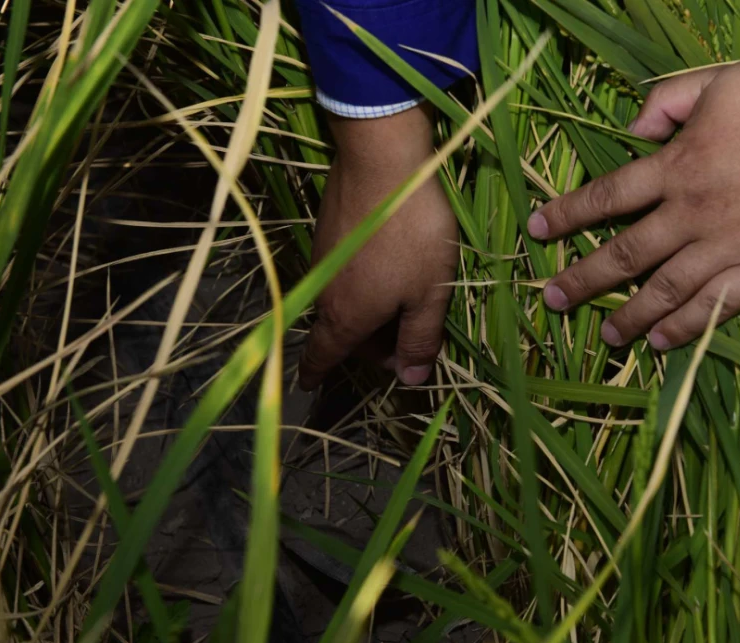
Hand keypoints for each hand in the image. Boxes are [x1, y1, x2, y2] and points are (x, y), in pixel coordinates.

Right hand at [298, 104, 456, 389]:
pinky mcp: (328, 230)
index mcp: (345, 317)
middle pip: (340, 332)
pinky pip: (344, 272)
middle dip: (369, 343)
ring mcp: (322, 257)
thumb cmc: (412, 233)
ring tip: (409, 299)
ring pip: (343, 300)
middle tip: (409, 338)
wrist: (383, 158)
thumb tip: (410, 380)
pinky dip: (363, 282)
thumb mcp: (429, 293)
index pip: (323, 356)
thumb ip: (420, 339)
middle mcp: (323, 292)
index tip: (310, 387)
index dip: (316, 375)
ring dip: (370, 310)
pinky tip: (394, 264)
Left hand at [528, 50, 739, 350]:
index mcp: (679, 165)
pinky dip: (686, 327)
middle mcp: (694, 212)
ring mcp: (730, 244)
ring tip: (605, 336)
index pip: (607, 196)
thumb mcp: (721, 80)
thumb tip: (633, 129)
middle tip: (552, 300)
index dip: (566, 215)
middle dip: (582, 280)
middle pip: (625, 255)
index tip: (537, 232)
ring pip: (665, 290)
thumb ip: (669, 101)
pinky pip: (717, 306)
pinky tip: (662, 343)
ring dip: (629, 316)